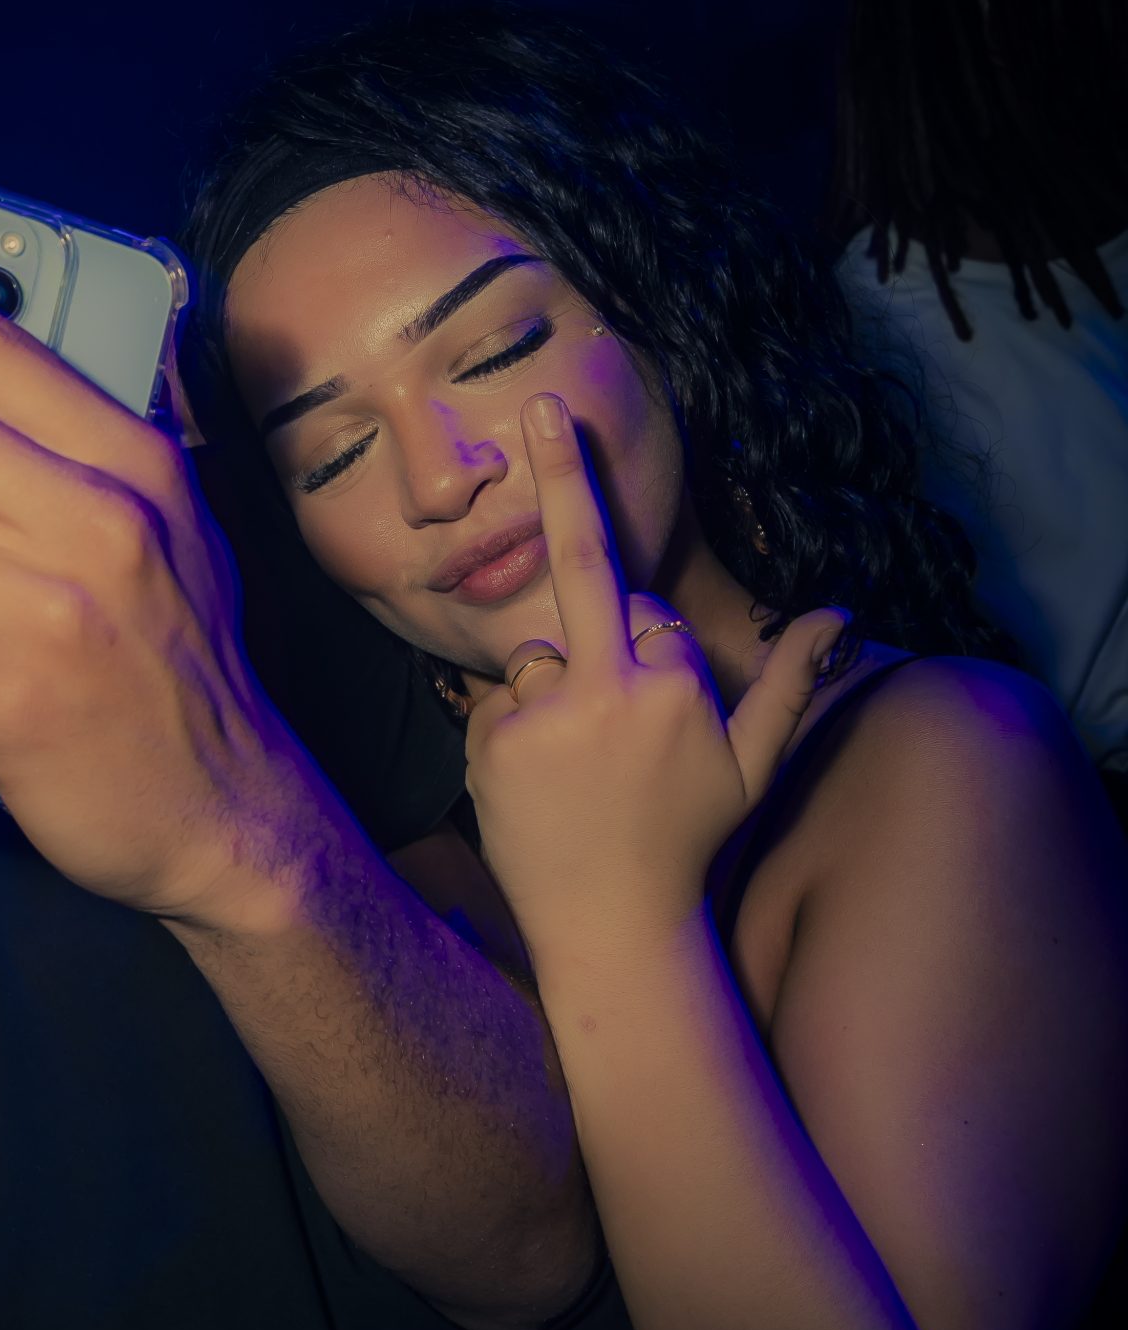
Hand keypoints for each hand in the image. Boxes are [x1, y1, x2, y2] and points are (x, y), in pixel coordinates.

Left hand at [464, 393, 845, 960]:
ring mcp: (540, 716)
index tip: (655, 705)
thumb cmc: (689, 843)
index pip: (649, 611)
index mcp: (672, 685)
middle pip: (586, 566)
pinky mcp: (489, 744)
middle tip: (544, 405)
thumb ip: (792, 681)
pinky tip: (538, 781)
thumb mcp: (754, 767)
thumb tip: (840, 608)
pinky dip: (512, 727)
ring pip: (539, 655)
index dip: (651, 649)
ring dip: (553, 688)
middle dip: (564, 476)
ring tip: (574, 769)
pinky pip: (496, 701)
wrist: (609, 924)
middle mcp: (606, 689)